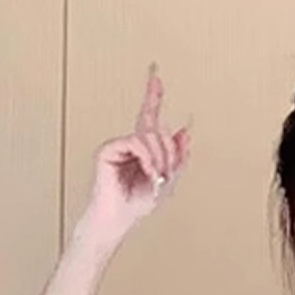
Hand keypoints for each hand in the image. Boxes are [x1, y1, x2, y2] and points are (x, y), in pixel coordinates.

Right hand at [83, 63, 191, 237]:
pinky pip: (136, 143)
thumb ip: (177, 158)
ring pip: (149, 136)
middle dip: (169, 152)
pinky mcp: (108, 150)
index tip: (156, 75)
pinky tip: (148, 172)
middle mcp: (130, 143)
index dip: (152, 95)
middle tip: (167, 171)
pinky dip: (147, 159)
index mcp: (142, 148)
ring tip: (158, 176)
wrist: (118, 219)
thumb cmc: (136, 205)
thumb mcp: (167, 183)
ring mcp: (119, 145)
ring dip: (160, 159)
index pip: (149, 117)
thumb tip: (185, 134)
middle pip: (156, 128)